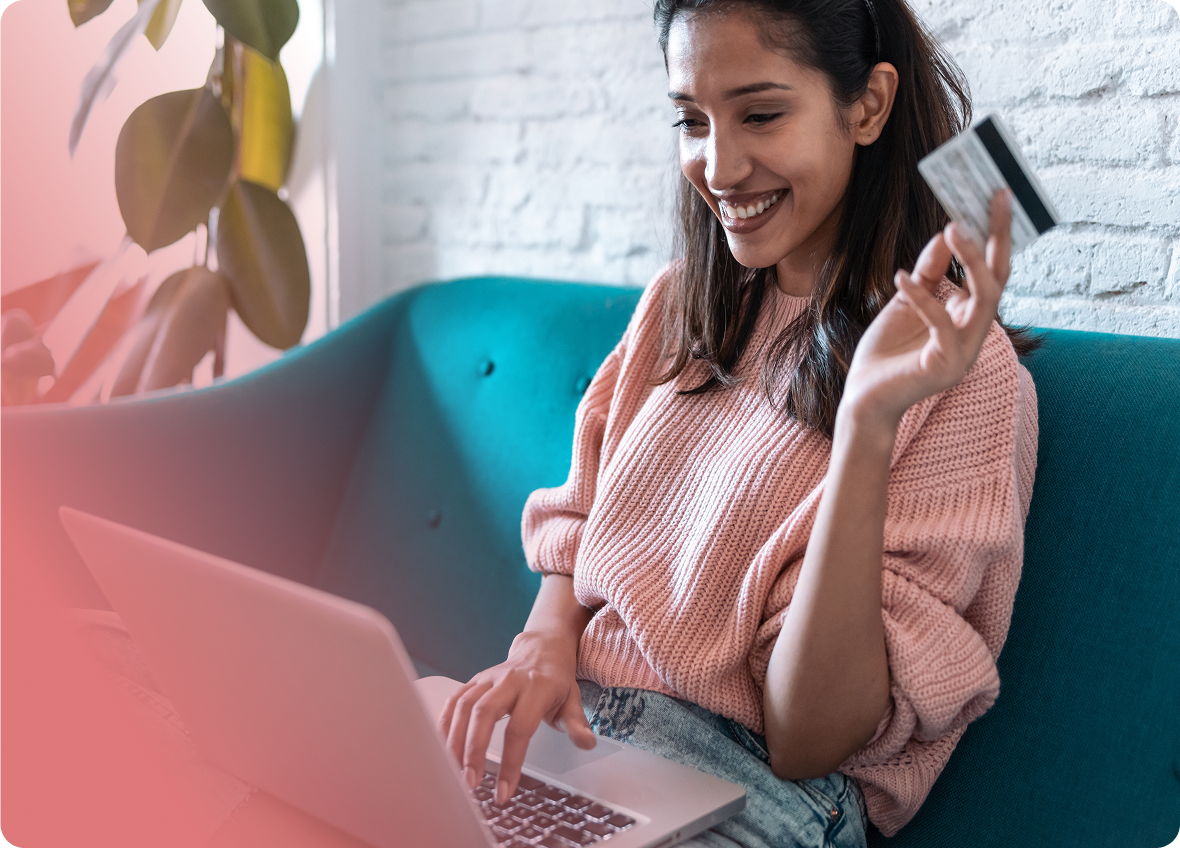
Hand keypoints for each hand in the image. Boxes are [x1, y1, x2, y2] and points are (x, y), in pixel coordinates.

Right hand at [437, 630, 595, 805]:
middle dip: (474, 750)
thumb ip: (577, 724)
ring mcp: (489, 678)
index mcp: (537, 688)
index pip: (520, 728)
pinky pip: (455, 699)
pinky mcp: (476, 680)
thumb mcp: (573, 700)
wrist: (542, 648)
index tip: (504, 791)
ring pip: (464, 706)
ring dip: (455, 740)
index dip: (511, 762)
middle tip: (470, 783)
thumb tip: (586, 744)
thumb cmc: (556, 680)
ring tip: (454, 772)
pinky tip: (443, 748)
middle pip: (484, 714)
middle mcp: (510, 680)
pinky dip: (444, 723)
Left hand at [840, 189, 1013, 428]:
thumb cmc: (886, 351)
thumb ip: (928, 272)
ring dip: (970, 260)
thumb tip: (945, 232)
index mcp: (969, 317)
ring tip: (953, 227)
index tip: (997, 196)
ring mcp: (965, 352)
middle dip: (998, 237)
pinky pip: (941, 324)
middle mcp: (976, 333)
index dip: (997, 235)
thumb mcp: (906, 300)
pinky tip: (899, 276)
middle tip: (993, 198)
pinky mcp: (945, 366)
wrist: (863, 397)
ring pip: (984, 299)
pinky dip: (922, 297)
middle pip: (997, 279)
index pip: (993, 271)